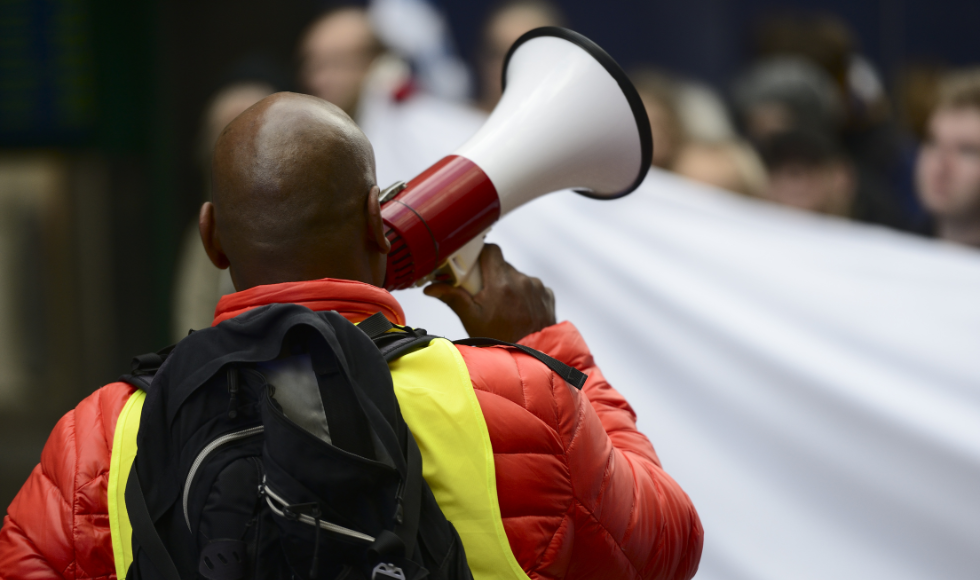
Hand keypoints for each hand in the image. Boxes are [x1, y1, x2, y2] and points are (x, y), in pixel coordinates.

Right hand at [424, 244, 555, 341]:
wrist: (531, 357)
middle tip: (483, 293)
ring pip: (517, 276)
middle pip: (502, 265)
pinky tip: (518, 310)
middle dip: (491, 275)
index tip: (472, 266)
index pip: (490, 250)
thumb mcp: (471, 319)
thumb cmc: (500, 340)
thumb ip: (453, 298)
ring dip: (508, 285)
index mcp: (501, 283)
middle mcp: (521, 281)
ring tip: (502, 307)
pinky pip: (532, 286)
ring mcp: (537, 287)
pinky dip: (524, 294)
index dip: (480, 254)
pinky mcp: (547, 295)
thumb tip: (432, 287)